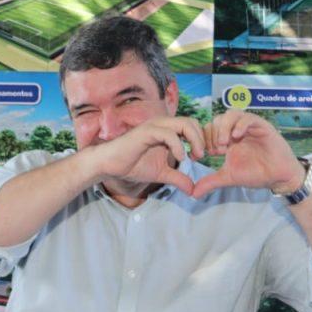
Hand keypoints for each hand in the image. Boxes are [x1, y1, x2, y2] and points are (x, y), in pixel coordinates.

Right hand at [89, 117, 204, 195]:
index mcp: (166, 130)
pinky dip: (178, 145)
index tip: (200, 157)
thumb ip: (177, 178)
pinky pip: (168, 134)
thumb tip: (192, 190)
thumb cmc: (133, 165)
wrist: (110, 165)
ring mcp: (154, 126)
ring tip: (194, 156)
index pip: (191, 125)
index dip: (200, 139)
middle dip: (201, 138)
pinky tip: (180, 158)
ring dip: (194, 139)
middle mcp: (162, 124)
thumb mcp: (161, 173)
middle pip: (191, 121)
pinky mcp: (146, 132)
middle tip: (200, 156)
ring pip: (183, 123)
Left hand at [194, 109, 302, 197]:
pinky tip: (236, 137)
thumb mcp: (229, 177)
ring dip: (223, 127)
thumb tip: (192, 193)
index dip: (202, 139)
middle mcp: (236, 129)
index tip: (203, 155)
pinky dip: (240, 125)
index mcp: (226, 138)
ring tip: (223, 143)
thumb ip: (210, 182)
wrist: (277, 177)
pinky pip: (248, 118)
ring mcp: (249, 126)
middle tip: (215, 151)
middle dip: (212, 134)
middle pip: (217, 119)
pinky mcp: (262, 126)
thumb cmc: (255, 173)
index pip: (208, 128)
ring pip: (231, 114)